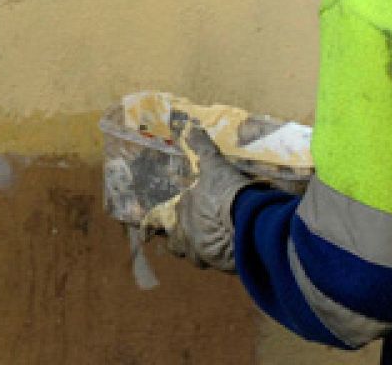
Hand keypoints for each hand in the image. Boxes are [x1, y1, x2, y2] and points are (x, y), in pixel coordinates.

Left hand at [139, 124, 255, 271]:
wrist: (247, 221)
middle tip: (187, 235)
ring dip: (200, 250)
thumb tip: (190, 126)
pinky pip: (216, 263)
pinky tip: (230, 251)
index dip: (150, 226)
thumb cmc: (225, 192)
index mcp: (180, 211)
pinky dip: (221, 257)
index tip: (143, 233)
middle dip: (179, 240)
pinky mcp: (220, 265)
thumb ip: (201, 147)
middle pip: (175, 244)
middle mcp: (185, 234)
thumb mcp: (214, 165)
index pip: (157, 221)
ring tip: (210, 244)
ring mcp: (202, 253)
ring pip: (195, 256)